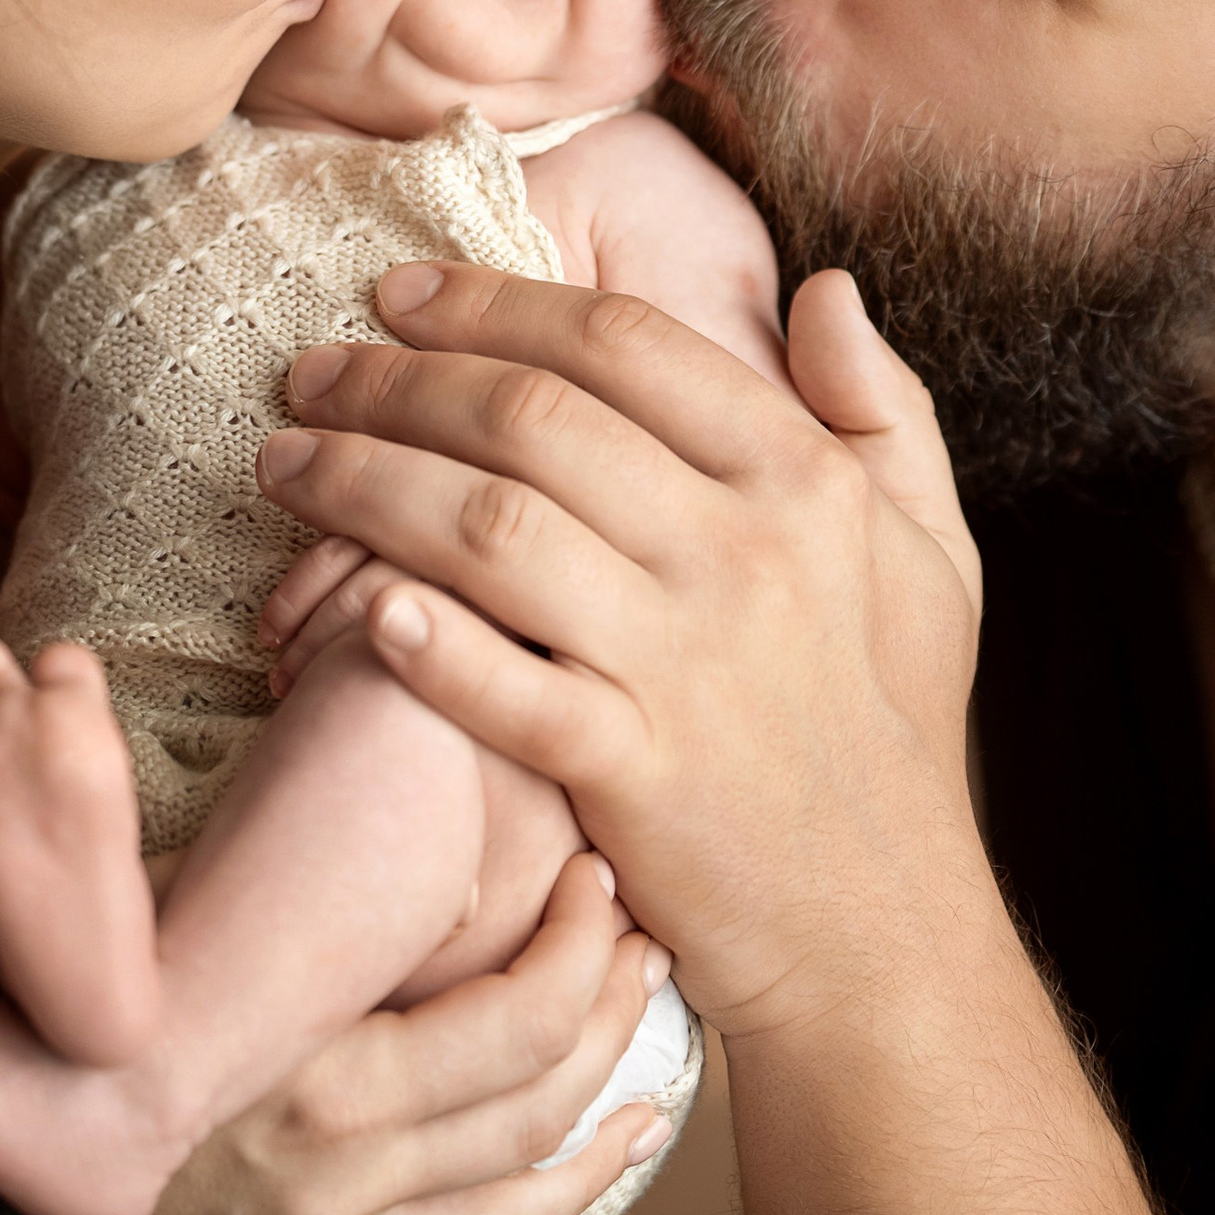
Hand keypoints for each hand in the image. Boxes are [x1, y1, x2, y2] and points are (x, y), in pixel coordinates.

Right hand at [99, 852, 672, 1214]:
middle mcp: (332, 1185)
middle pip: (531, 1116)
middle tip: (644, 961)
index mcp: (323, 1082)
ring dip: (593, 1160)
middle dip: (610, 1029)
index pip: (517, 1027)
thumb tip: (416, 740)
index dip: (581, 953)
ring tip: (649, 1107)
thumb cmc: (88, 1004)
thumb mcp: (192, 926)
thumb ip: (305, 880)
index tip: (601, 888)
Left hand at [254, 266, 982, 1039]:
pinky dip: (425, 644)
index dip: (494, 301)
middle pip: (531, 419)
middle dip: (396, 381)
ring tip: (285, 465)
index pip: (623, 344)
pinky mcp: (633, 775)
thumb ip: (882, 408)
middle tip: (310, 374)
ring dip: (366, 484)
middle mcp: (743, 553)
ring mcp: (685, 665)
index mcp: (802, 479)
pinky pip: (505, 691)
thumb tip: (826, 287)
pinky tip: (353, 604)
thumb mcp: (929, 549)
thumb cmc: (889, 722)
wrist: (884, 927)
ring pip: (490, 531)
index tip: (400, 291)